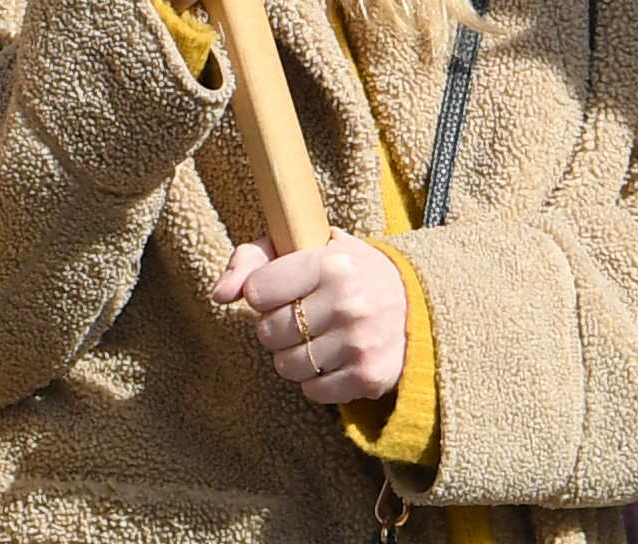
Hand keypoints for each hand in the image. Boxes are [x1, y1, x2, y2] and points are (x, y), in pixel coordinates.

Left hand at [216, 232, 411, 407]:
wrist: (418, 303)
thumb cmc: (348, 270)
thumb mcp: (307, 245)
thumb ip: (253, 258)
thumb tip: (219, 295)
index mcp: (331, 262)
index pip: (257, 291)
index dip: (263, 292)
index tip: (281, 288)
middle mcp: (347, 301)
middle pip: (267, 332)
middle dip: (276, 325)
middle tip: (301, 314)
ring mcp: (358, 342)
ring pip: (285, 365)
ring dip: (293, 354)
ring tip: (317, 335)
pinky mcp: (367, 376)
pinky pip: (310, 390)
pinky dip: (315, 378)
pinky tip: (334, 356)